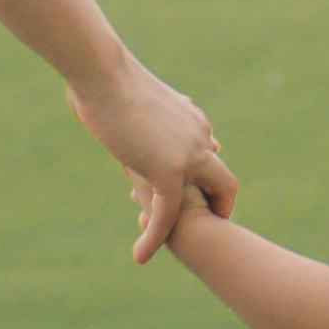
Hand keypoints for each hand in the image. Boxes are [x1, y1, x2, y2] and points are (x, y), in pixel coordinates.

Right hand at [89, 59, 236, 262]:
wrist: (104, 73)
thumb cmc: (105, 76)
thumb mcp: (131, 93)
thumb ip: (138, 107)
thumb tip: (118, 103)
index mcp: (192, 119)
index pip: (206, 154)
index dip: (197, 177)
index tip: (183, 191)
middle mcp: (199, 137)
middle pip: (224, 181)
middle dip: (217, 207)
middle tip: (199, 228)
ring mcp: (188, 155)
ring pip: (208, 199)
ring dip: (192, 227)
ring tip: (167, 247)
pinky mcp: (168, 172)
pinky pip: (168, 214)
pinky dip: (155, 237)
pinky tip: (140, 255)